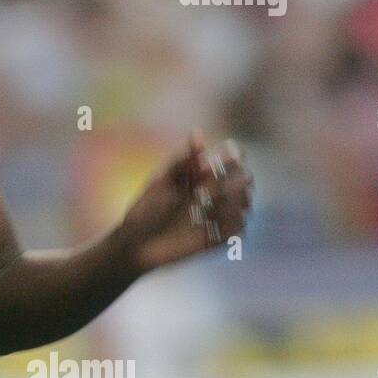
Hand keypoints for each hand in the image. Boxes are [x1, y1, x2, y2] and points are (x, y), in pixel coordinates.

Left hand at [116, 129, 253, 274]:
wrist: (134, 245)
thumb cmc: (143, 211)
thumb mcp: (161, 184)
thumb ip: (182, 163)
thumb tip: (198, 132)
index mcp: (199, 180)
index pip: (228, 163)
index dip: (235, 157)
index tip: (234, 154)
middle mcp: (212, 198)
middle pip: (242, 183)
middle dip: (241, 179)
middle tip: (228, 180)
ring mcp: (215, 219)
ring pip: (244, 205)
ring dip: (237, 200)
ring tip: (216, 200)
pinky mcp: (215, 240)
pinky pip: (237, 230)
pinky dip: (234, 222)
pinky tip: (216, 218)